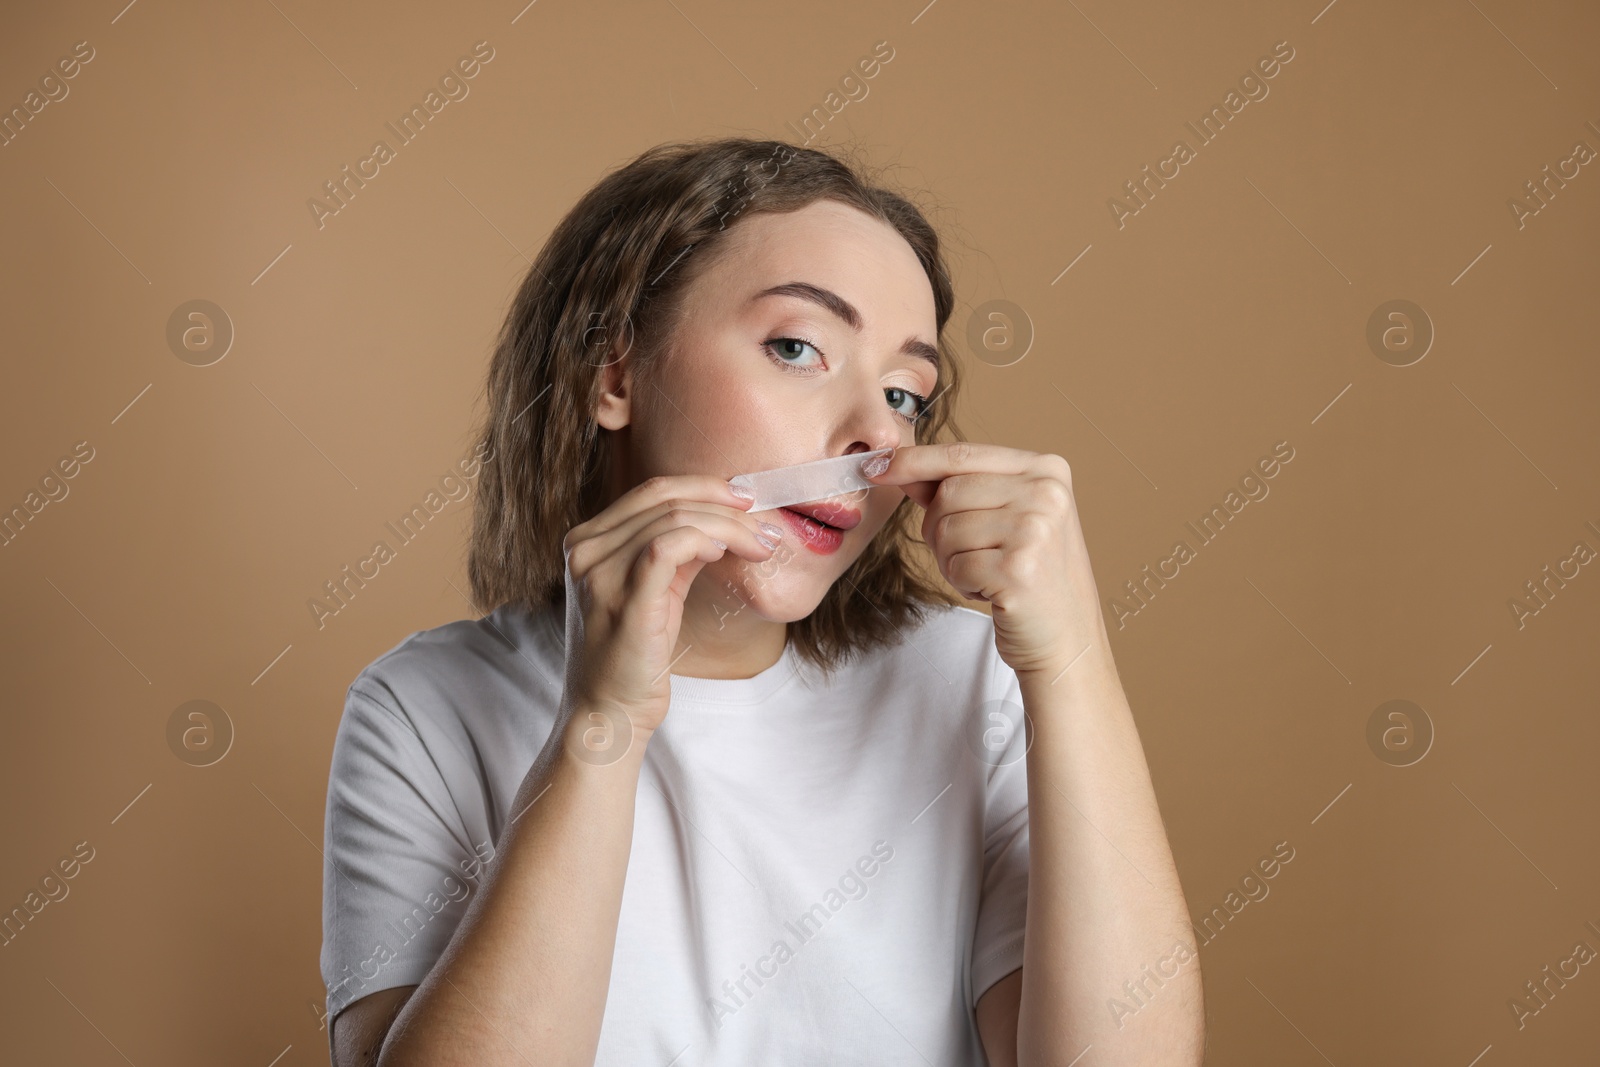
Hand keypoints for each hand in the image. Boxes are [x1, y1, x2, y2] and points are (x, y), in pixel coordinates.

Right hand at [559, 475, 781, 737]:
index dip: (704, 487)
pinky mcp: (623, 598)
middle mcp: (585, 549)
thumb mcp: (651, 591)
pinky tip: (725, 553)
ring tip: (759, 544)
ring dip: (729, 526)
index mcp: (587, 541)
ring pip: (674, 519)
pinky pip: (668, 546)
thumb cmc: (631, 657)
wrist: (608, 714)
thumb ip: (672, 552)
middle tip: (764, 523)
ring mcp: (598, 572)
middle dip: (725, 504)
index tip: (745, 501)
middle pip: (665, 498)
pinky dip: (705, 539)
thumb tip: (719, 523)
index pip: (651, 491)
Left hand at [863, 442, 1105, 678]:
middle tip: (972, 554)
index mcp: (1045, 469)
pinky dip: (962, 582)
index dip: (914, 461)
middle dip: (940, 528)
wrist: (1067, 636)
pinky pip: (954, 565)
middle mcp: (1045, 493)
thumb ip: (959, 487)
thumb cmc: (1032, 576)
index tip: (876, 467)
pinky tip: (993, 591)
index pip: (961, 455)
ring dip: (952, 559)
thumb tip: (897, 466)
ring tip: (988, 573)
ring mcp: (1035, 530)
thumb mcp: (1006, 517)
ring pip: (945, 530)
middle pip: (948, 493)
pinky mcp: (1019, 570)